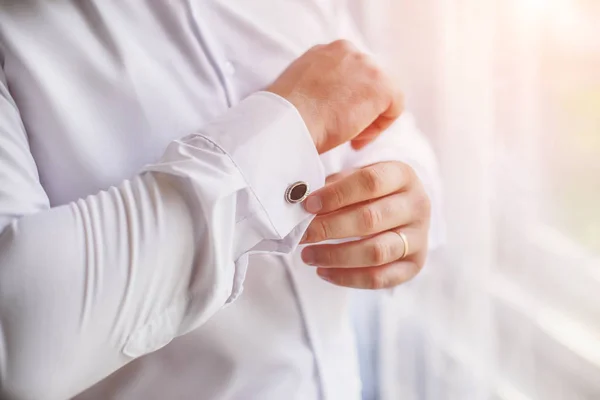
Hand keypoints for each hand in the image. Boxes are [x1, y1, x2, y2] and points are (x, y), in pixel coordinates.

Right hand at [267, 40, 403, 153]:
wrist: (287, 122)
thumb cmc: (285, 116)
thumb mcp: (299, 90)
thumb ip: (319, 88)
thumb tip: (328, 103)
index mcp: (327, 51)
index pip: (352, 74)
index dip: (348, 101)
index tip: (335, 121)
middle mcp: (348, 50)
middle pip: (369, 83)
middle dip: (361, 109)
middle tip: (346, 133)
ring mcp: (366, 65)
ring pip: (382, 95)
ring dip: (368, 120)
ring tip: (349, 139)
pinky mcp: (381, 84)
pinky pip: (394, 108)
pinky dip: (378, 128)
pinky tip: (355, 140)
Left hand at [300, 162, 430, 288]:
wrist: (399, 210)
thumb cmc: (367, 192)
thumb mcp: (353, 177)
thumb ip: (332, 185)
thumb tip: (300, 199)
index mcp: (402, 175)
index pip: (370, 182)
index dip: (337, 194)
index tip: (308, 205)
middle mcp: (417, 205)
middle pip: (371, 219)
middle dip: (329, 228)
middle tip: (302, 234)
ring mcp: (419, 237)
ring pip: (376, 252)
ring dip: (336, 256)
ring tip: (308, 255)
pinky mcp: (415, 264)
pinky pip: (380, 278)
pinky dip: (348, 278)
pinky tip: (324, 272)